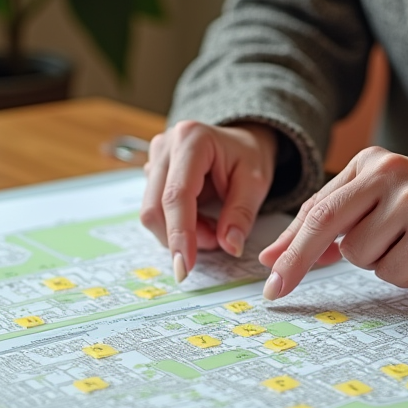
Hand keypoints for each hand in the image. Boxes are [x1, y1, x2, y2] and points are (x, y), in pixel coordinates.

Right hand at [141, 120, 277, 280]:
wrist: (238, 141)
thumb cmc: (247, 156)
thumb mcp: (256, 181)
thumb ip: (241, 214)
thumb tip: (229, 246)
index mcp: (191, 140)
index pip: (177, 195)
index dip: (179, 234)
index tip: (185, 267)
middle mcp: (165, 147)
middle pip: (156, 208)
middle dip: (183, 237)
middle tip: (216, 241)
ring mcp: (153, 159)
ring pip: (153, 213)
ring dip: (181, 233)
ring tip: (212, 227)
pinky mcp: (151, 174)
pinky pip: (156, 211)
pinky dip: (178, 225)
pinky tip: (201, 218)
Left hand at [258, 147, 407, 298]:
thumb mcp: (389, 202)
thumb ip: (342, 222)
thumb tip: (281, 253)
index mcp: (371, 163)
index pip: (317, 208)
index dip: (288, 245)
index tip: (268, 274)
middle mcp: (387, 173)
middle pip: (322, 224)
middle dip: (296, 263)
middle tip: (277, 293)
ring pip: (360, 256)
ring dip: (382, 266)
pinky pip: (394, 271)